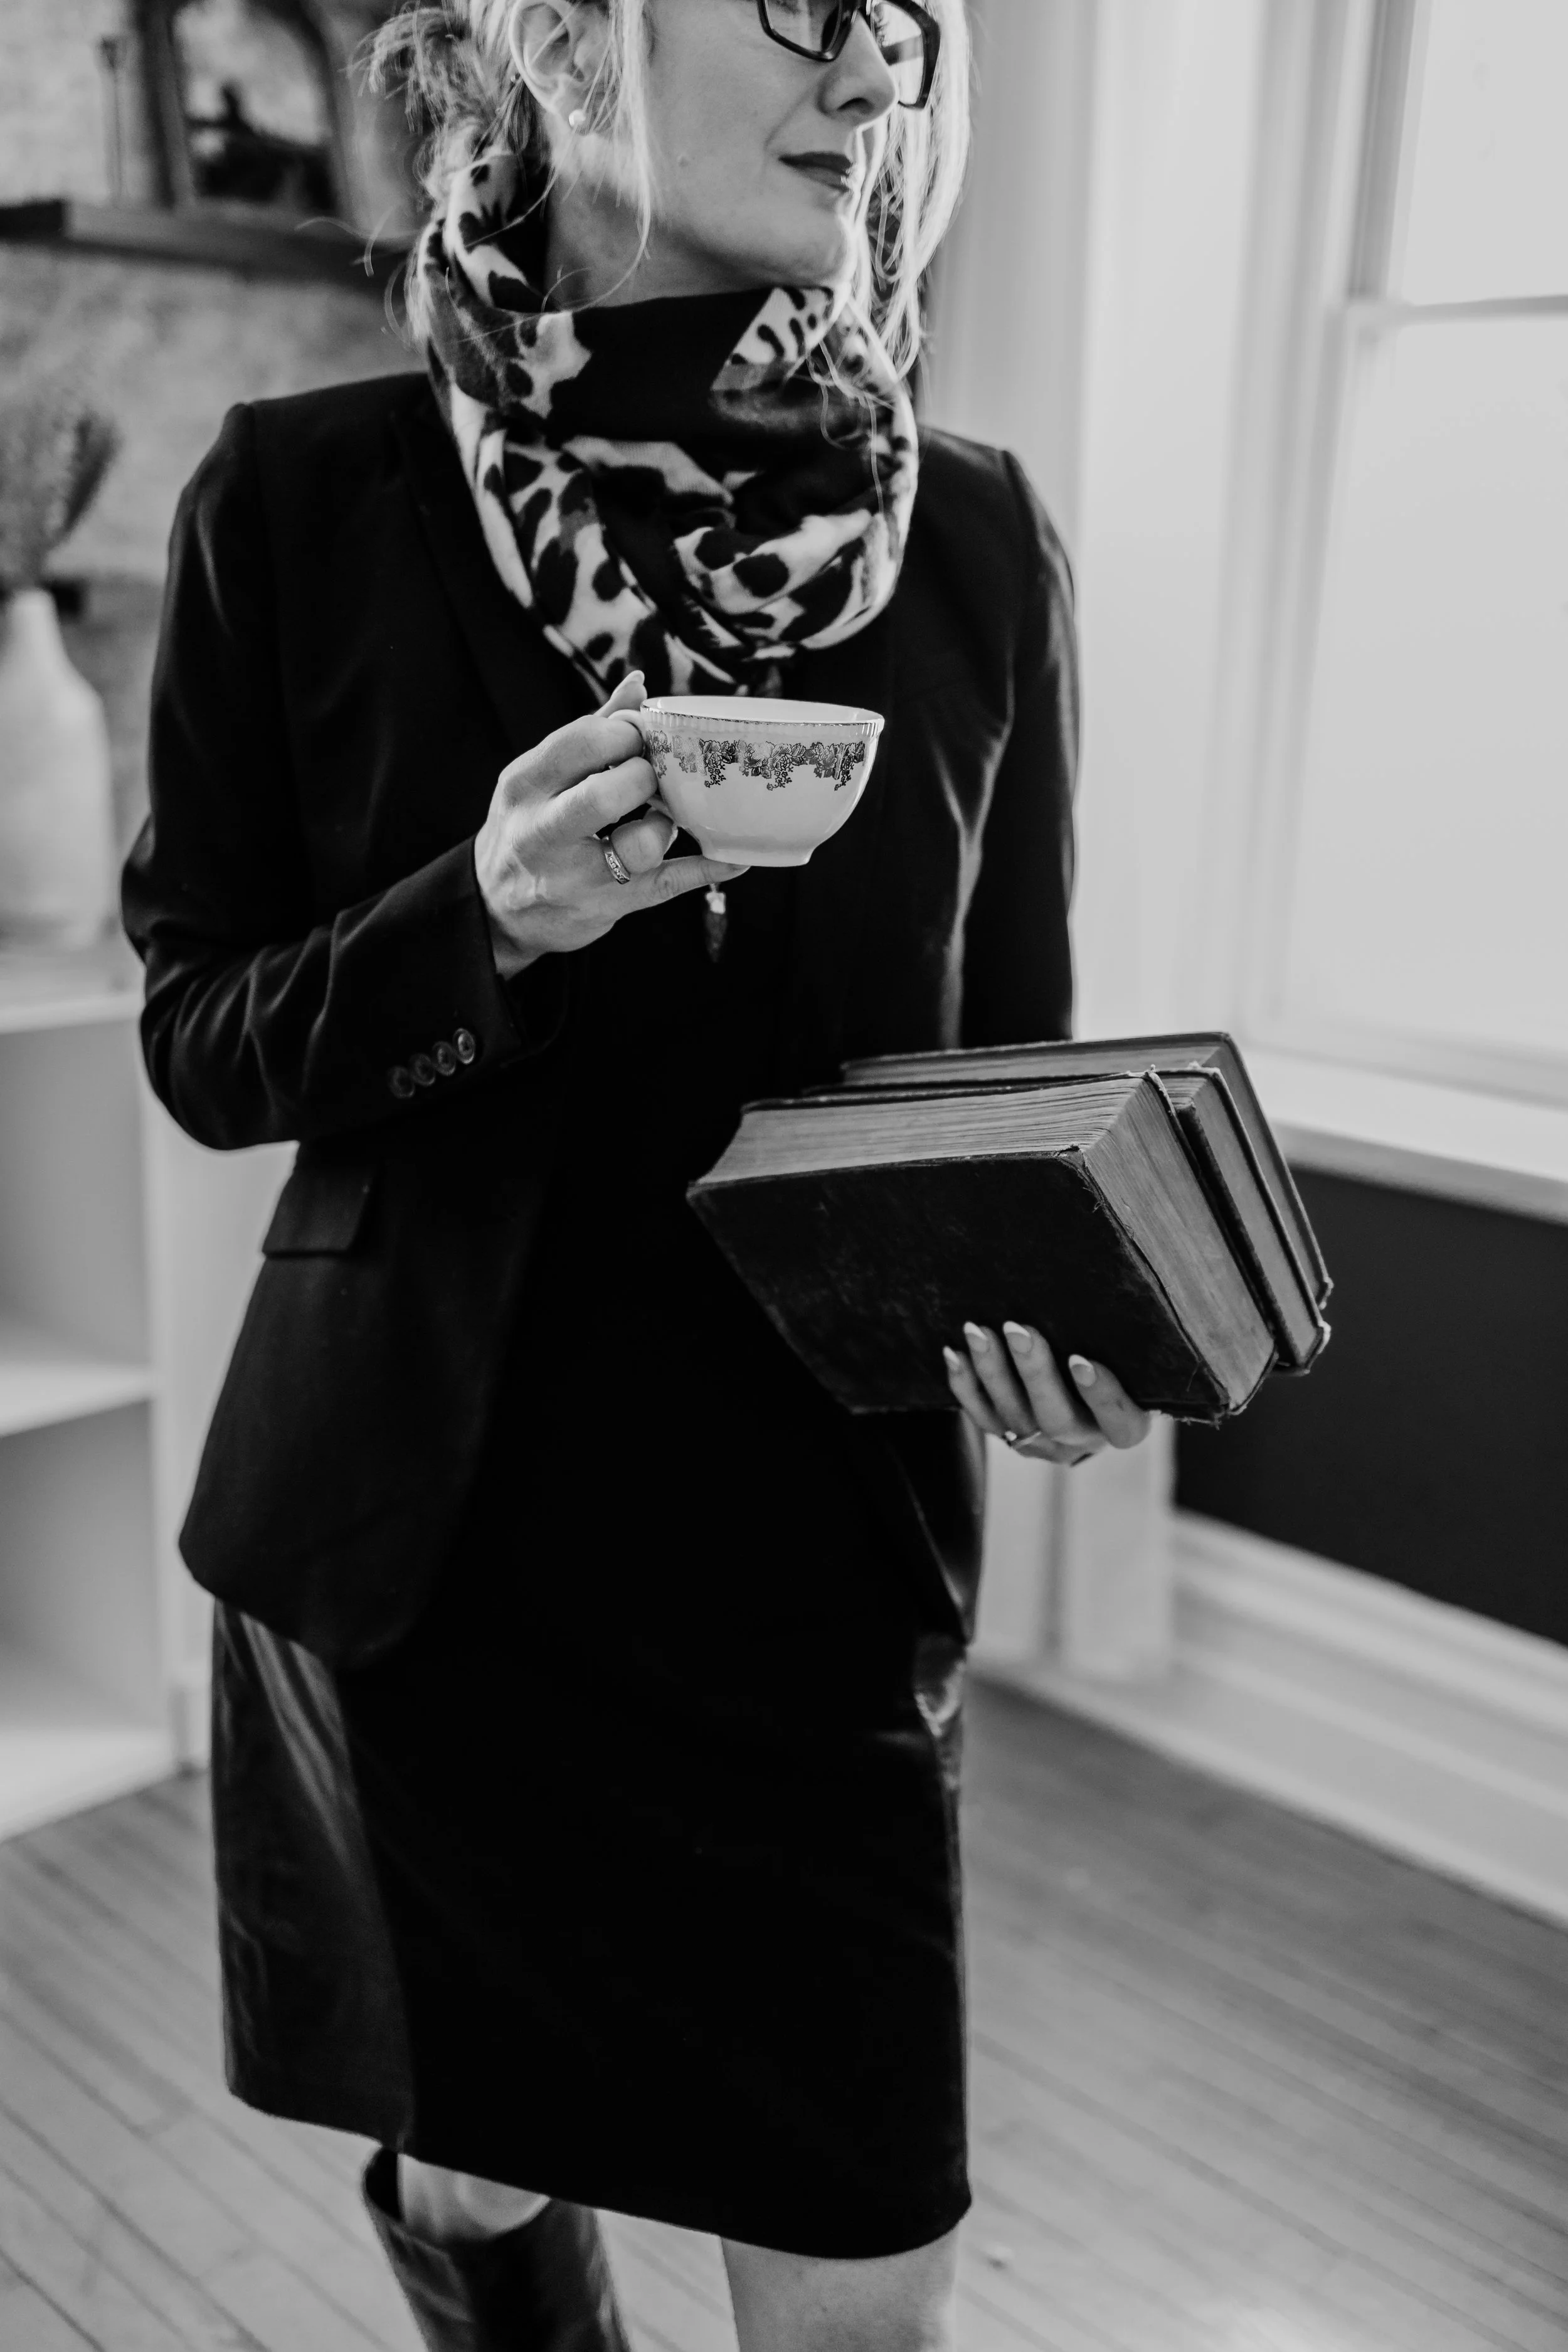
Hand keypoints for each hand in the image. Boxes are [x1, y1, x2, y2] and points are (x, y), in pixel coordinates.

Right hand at [474, 672, 747, 975]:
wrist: (500, 910)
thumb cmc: (530, 828)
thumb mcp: (540, 778)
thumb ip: (590, 733)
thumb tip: (638, 684)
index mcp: (525, 784)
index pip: (580, 742)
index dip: (624, 733)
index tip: (640, 738)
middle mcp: (541, 832)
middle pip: (603, 796)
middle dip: (642, 778)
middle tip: (651, 777)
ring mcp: (573, 877)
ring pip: (640, 847)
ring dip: (665, 825)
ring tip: (660, 821)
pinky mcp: (606, 907)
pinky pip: (667, 885)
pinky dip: (707, 868)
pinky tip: (734, 856)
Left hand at [942, 1321, 1152, 1464]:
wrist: (1087, 1380)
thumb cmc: (1124, 1349)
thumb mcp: (1138, 1347)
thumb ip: (1139, 1328)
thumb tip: (1141, 1265)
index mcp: (1127, 1425)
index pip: (1120, 1422)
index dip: (1102, 1395)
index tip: (1081, 1358)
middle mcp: (1083, 1441)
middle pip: (1056, 1419)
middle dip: (1034, 1373)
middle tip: (1018, 1328)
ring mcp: (1041, 1443)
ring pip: (1013, 1418)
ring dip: (993, 1372)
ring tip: (977, 1330)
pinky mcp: (1007, 1434)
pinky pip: (982, 1417)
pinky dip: (966, 1386)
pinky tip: (955, 1352)